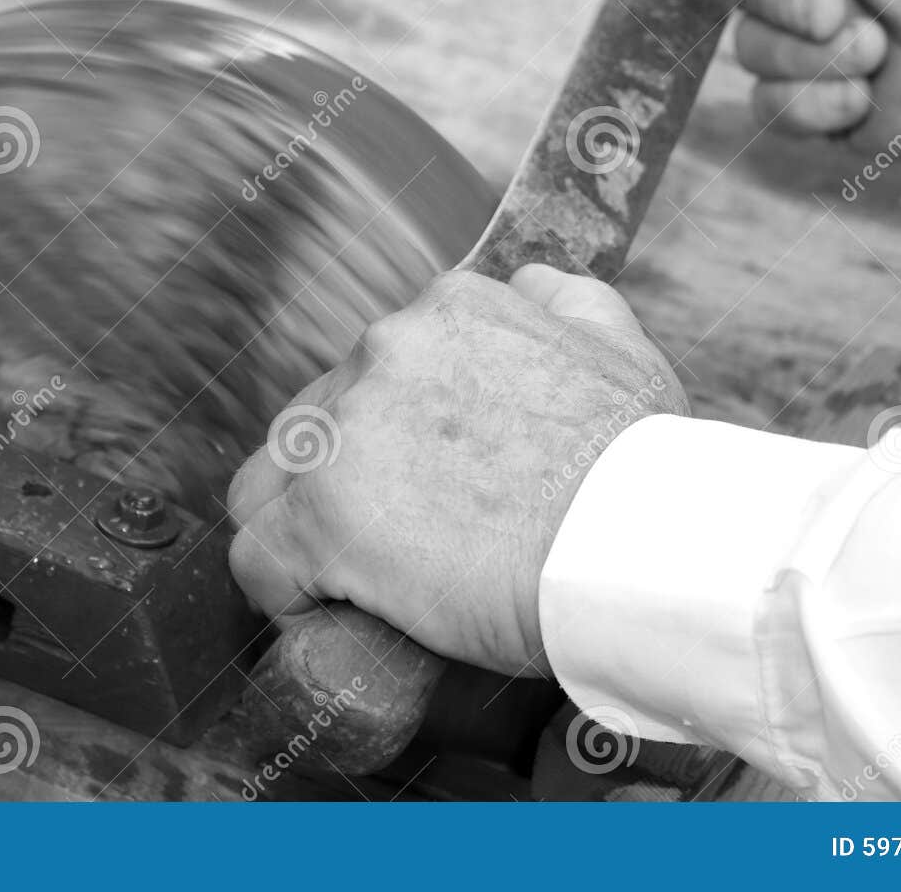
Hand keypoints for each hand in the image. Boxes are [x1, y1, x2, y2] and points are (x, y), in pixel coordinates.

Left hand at [227, 265, 686, 677]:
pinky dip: (281, 591)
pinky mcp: (322, 521)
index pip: (373, 370)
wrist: (641, 547)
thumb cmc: (642, 466)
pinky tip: (321, 614)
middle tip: (394, 542)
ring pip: (270, 485)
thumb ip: (561, 300)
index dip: (387, 439)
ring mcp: (344, 435)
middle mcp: (383, 353)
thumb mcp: (618, 341)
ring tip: (348, 581)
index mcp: (446, 312)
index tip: (419, 488)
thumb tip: (526, 286)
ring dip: (301, 530)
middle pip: (315, 423)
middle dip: (340, 480)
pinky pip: (257, 558)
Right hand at [701, 0, 900, 158]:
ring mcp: (811, 48)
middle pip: (740, 4)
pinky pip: (772, 110)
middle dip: (796, 15)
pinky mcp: (820, 105)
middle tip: (851, 13)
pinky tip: (864, 97)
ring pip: (753, 60)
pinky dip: (816, 106)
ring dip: (815, 63)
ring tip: (876, 53)